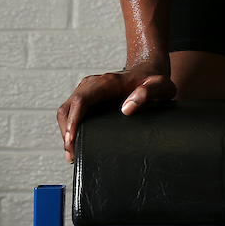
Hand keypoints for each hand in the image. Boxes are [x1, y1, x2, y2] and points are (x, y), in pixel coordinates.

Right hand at [55, 62, 175, 162]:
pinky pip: (72, 112)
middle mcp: (92, 85)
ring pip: (67, 111)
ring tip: (72, 153)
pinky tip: (75, 143)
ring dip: (66, 132)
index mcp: (106, 82)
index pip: (81, 100)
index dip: (73, 121)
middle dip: (66, 132)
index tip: (71, 140)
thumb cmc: (152, 79)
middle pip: (68, 107)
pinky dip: (70, 128)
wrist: (148, 70)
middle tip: (72, 154)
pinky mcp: (88, 98)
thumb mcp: (159, 85)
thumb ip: (147, 93)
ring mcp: (88, 91)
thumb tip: (127, 109)